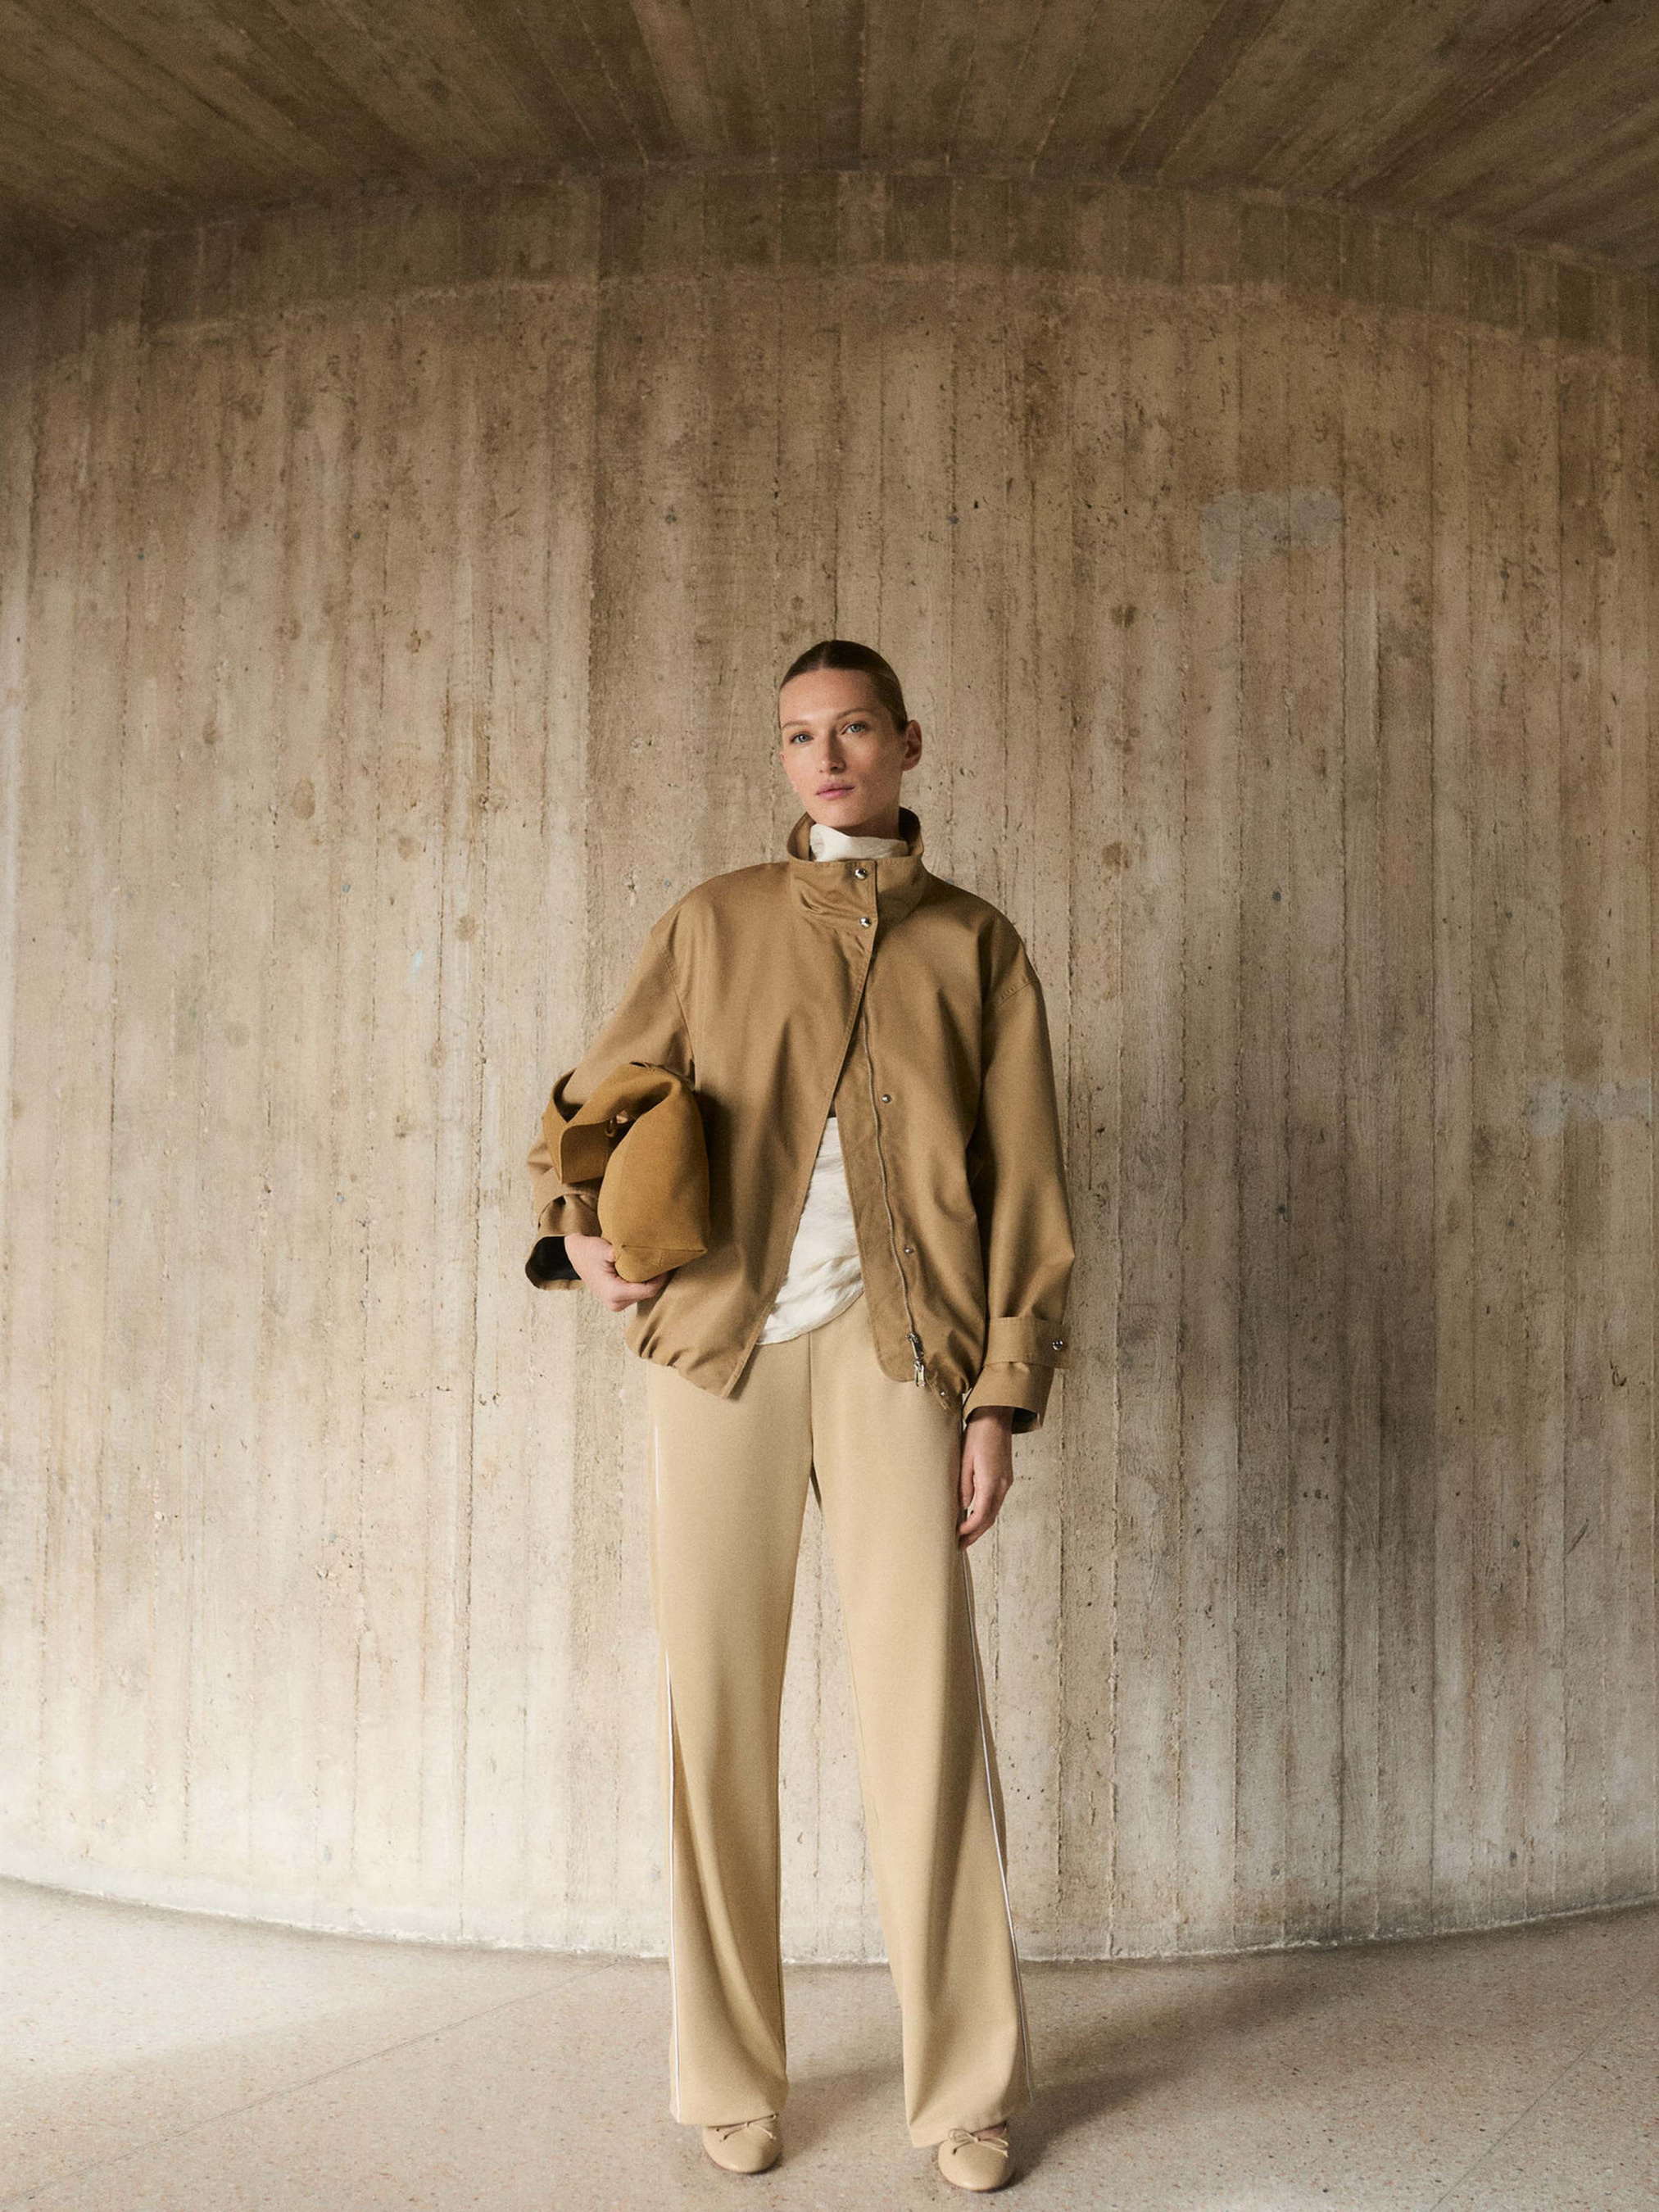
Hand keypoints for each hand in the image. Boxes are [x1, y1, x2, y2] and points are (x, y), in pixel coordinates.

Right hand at [564, 1231, 673, 1312]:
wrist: (576, 1254)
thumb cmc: (589, 1250)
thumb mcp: (606, 1249)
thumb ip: (624, 1253)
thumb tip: (644, 1251)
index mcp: (614, 1293)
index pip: (648, 1290)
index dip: (660, 1277)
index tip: (665, 1262)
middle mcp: (616, 1304)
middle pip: (648, 1293)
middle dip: (656, 1278)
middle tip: (662, 1260)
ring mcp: (616, 1304)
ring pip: (644, 1294)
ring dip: (650, 1280)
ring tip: (652, 1263)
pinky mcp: (617, 1301)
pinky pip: (637, 1293)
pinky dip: (642, 1282)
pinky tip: (643, 1269)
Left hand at [957, 1407, 1014, 1547]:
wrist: (996, 1416)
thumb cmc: (979, 1434)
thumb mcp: (965, 1459)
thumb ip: (964, 1485)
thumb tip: (962, 1507)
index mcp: (992, 1482)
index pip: (981, 1515)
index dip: (968, 1530)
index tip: (956, 1537)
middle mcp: (1002, 1485)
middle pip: (989, 1518)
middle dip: (974, 1534)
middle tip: (959, 1546)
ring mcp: (1005, 1481)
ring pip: (993, 1511)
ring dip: (980, 1526)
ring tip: (964, 1536)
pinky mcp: (1004, 1477)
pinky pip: (995, 1501)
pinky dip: (984, 1513)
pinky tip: (974, 1516)